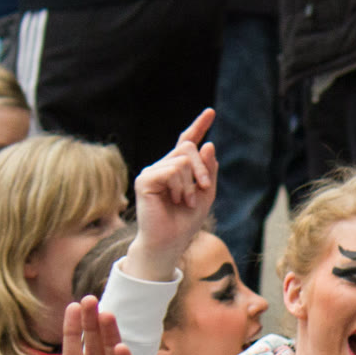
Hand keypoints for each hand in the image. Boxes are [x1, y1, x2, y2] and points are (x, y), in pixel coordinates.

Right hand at [123, 109, 217, 280]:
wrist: (169, 243)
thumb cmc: (185, 222)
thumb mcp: (206, 195)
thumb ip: (208, 171)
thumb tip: (208, 144)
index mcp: (176, 169)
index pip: (187, 142)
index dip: (199, 126)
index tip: (211, 112)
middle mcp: (162, 166)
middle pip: (188, 148)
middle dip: (202, 168)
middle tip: (204, 189)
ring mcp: (151, 172)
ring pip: (182, 160)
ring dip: (191, 184)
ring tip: (185, 201)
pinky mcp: (144, 180)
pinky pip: (171, 170)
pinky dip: (180, 186)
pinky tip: (175, 200)